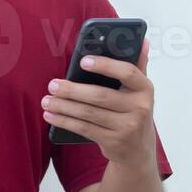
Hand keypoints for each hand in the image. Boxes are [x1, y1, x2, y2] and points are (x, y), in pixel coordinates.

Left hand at [41, 39, 158, 167]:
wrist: (138, 150)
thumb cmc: (133, 112)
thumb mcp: (139, 91)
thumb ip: (138, 66)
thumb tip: (142, 41)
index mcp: (145, 89)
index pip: (127, 72)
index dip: (105, 65)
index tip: (83, 61)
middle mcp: (140, 108)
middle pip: (100, 95)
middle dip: (72, 90)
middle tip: (52, 85)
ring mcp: (127, 127)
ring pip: (88, 113)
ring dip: (63, 106)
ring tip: (46, 100)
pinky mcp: (114, 142)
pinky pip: (84, 129)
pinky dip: (65, 121)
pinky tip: (52, 116)